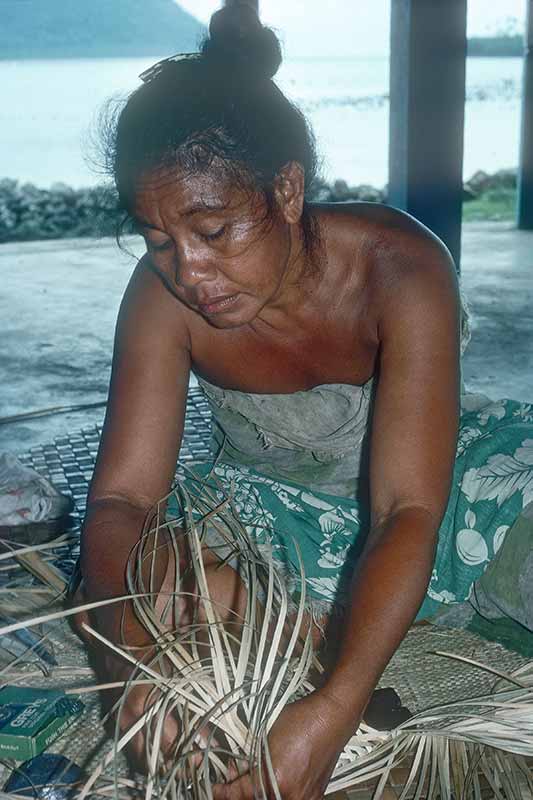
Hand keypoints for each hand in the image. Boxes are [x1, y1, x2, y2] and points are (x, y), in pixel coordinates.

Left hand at [212, 690, 357, 799]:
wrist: (332, 717)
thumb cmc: (302, 720)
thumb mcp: (266, 737)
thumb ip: (249, 761)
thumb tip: (234, 774)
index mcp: (276, 780)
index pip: (240, 794)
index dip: (223, 791)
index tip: (216, 789)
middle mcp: (291, 795)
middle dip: (239, 796)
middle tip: (229, 785)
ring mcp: (305, 798)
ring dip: (257, 795)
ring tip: (250, 782)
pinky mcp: (314, 796)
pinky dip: (276, 794)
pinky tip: (270, 784)